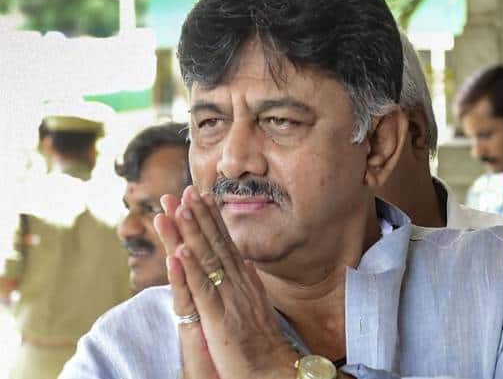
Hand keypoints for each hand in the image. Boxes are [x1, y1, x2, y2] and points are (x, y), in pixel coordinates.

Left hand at [155, 186, 297, 378]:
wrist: (274, 371)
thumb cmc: (264, 344)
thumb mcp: (258, 307)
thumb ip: (251, 284)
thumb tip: (247, 264)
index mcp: (245, 282)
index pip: (227, 243)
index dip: (212, 219)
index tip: (202, 195)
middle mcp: (239, 284)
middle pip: (217, 243)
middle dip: (200, 215)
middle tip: (187, 189)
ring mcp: (230, 299)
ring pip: (208, 260)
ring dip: (193, 232)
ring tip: (181, 207)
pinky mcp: (219, 318)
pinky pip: (203, 291)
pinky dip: (191, 270)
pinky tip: (181, 252)